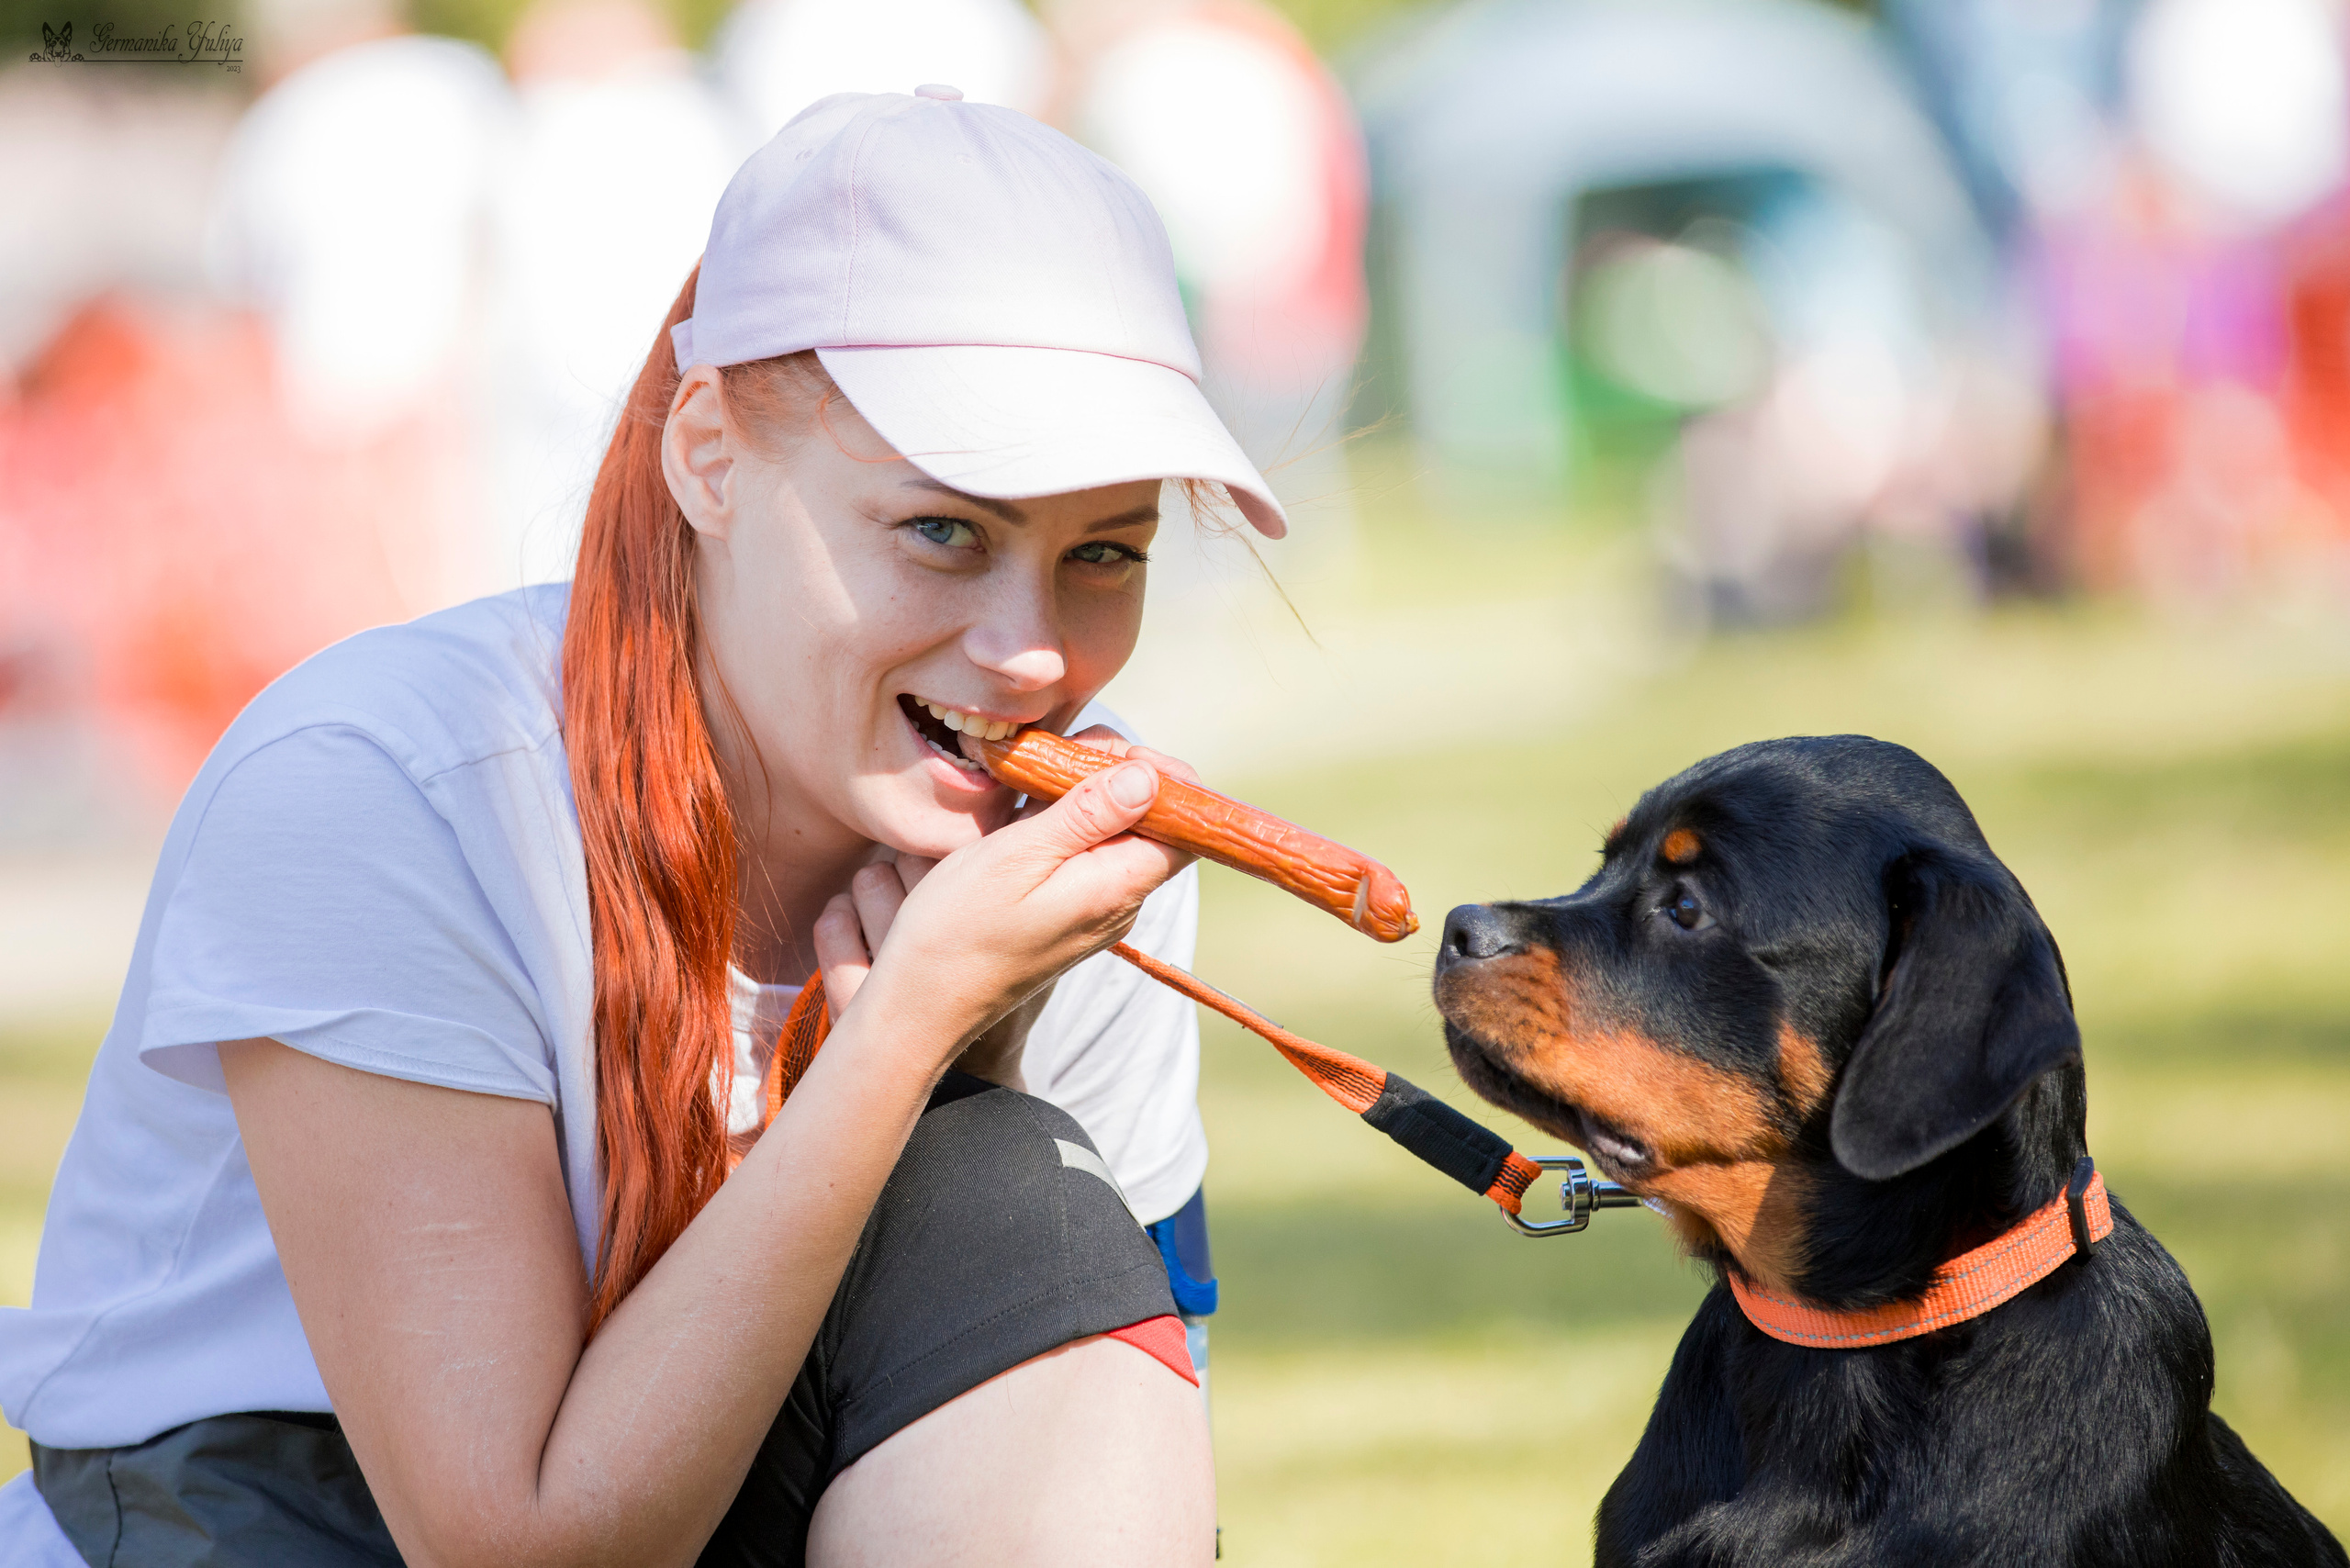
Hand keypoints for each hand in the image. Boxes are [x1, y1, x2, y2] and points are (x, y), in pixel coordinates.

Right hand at [812, 745, 1191, 1065]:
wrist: (921, 1004)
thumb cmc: (959, 930)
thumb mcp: (1018, 856)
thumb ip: (1087, 815)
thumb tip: (1149, 778)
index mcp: (1117, 888)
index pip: (1184, 826)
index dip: (1163, 779)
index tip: (1109, 751)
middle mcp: (1118, 903)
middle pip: (1150, 824)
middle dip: (1117, 776)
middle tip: (1057, 752)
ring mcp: (1093, 911)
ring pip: (1116, 836)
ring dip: (1085, 795)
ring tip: (1032, 772)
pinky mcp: (1066, 915)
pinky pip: (1086, 856)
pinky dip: (1065, 822)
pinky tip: (1024, 808)